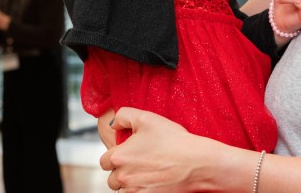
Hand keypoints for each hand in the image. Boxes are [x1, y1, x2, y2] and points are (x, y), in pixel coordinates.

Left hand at [100, 108, 220, 191]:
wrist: (196, 163)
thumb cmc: (173, 140)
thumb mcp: (146, 118)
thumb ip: (123, 116)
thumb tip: (113, 124)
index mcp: (119, 157)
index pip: (104, 161)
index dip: (115, 156)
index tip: (128, 153)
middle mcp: (123, 177)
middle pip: (112, 178)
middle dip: (121, 171)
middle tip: (138, 163)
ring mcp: (134, 191)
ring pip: (122, 190)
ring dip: (129, 183)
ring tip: (146, 173)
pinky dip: (140, 191)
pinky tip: (152, 181)